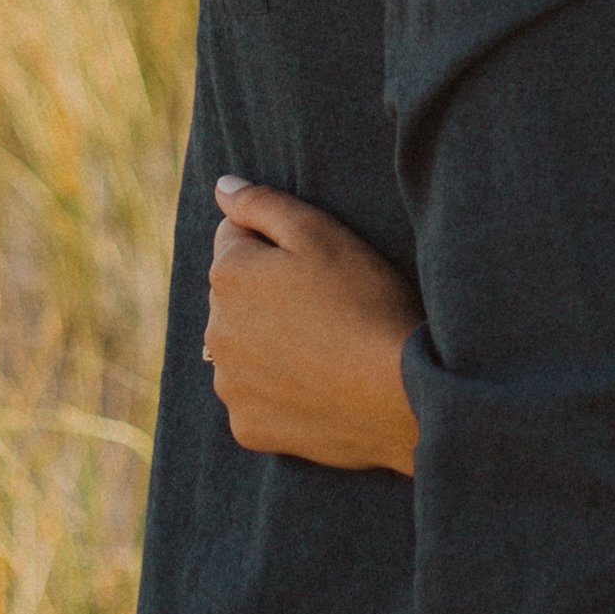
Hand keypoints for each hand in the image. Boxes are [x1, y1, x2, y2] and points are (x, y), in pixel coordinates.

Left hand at [204, 181, 421, 471]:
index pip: (236, 241)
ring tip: (327, 348)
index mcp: (228, 275)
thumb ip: (262, 204)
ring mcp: (229, 384)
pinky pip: (256, 399)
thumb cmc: (366, 302)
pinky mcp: (248, 426)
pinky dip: (280, 392)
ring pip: (244, 350)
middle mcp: (214, 331)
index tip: (319, 266)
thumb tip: (222, 187)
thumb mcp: (321, 233)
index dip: (279, 246)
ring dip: (270, 345)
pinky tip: (320, 387)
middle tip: (329, 307)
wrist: (400, 394)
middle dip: (268, 296)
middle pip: (236, 298)